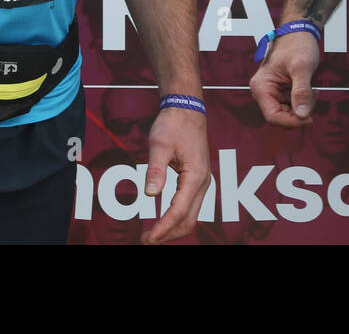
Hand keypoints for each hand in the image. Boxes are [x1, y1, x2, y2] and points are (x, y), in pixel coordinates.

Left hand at [141, 106, 209, 243]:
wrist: (187, 108)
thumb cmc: (173, 124)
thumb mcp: (159, 144)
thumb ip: (155, 170)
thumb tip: (150, 194)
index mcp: (195, 175)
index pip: (179, 211)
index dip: (163, 228)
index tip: (148, 238)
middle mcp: (203, 182)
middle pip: (189, 220)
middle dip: (169, 234)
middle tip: (146, 240)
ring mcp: (202, 182)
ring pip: (191, 215)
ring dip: (173, 228)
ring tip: (152, 234)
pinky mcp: (197, 180)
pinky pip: (190, 206)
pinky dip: (177, 218)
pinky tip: (162, 220)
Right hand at [250, 30, 319, 127]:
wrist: (300, 32)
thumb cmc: (298, 45)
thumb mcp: (302, 67)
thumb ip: (302, 91)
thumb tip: (302, 115)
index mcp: (261, 86)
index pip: (273, 117)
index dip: (292, 122)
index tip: (310, 118)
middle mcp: (263, 91)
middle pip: (281, 117)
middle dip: (299, 111)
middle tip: (313, 95)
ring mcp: (272, 92)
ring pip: (288, 113)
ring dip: (303, 106)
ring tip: (312, 88)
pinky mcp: (281, 92)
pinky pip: (292, 106)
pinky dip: (303, 101)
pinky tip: (310, 88)